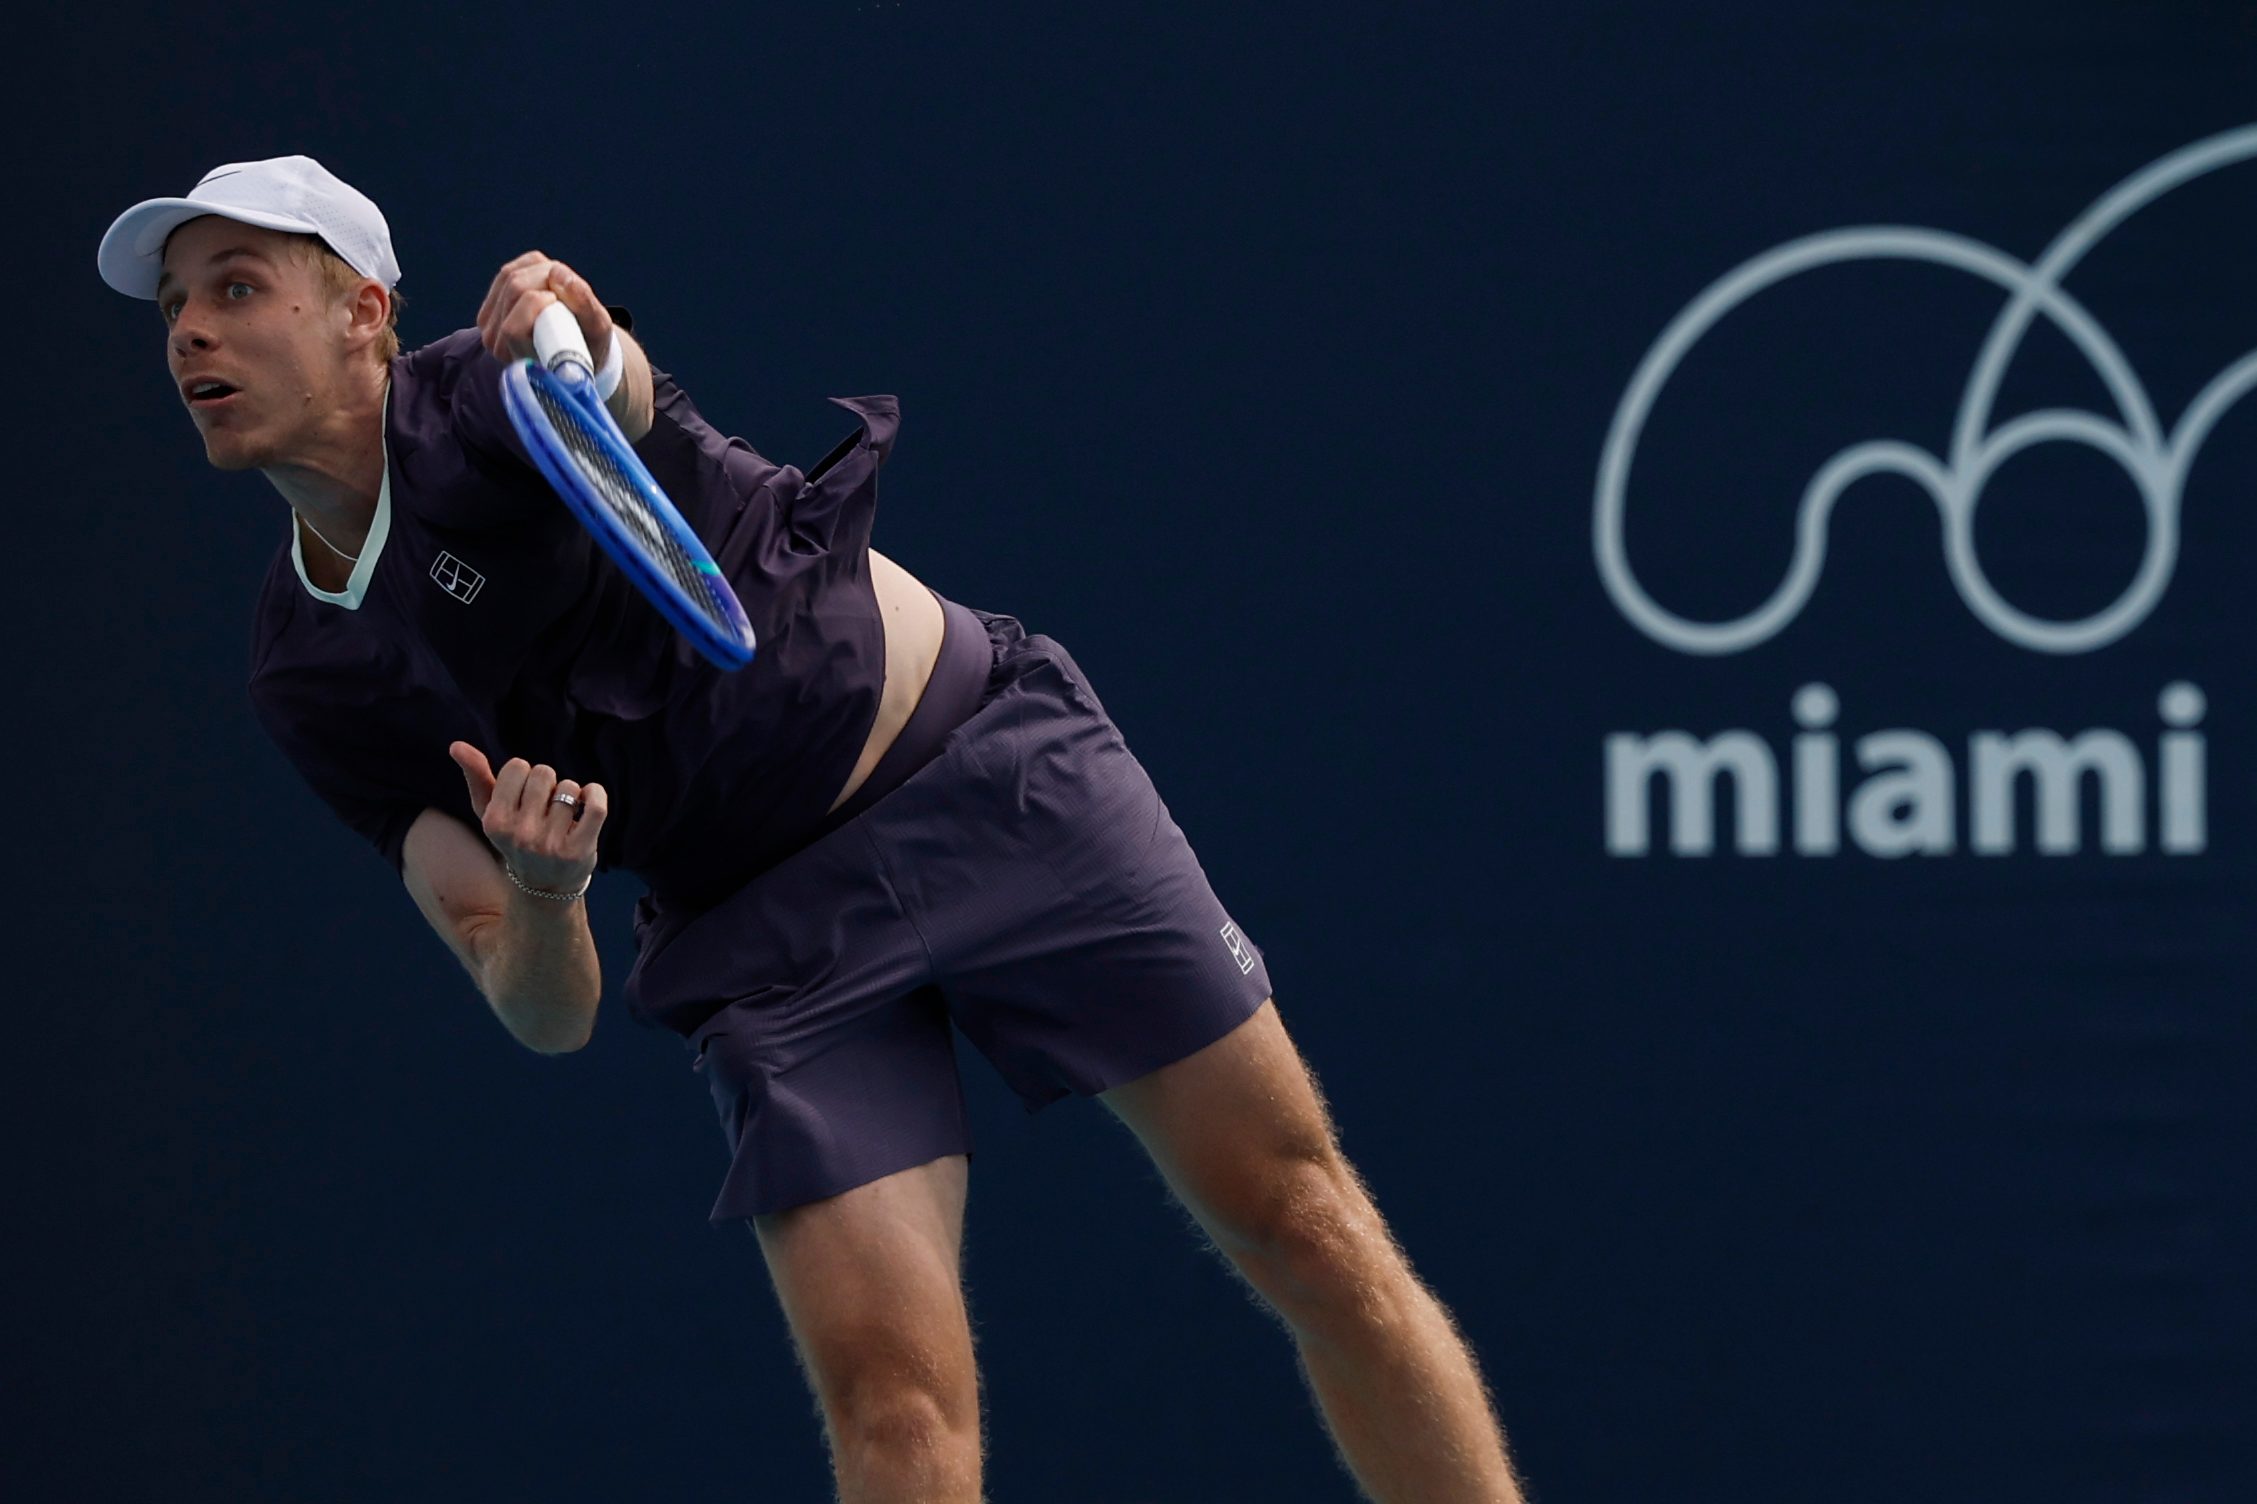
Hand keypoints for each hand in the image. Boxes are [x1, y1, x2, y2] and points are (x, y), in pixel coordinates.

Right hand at [450, 742, 608, 893]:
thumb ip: (476, 776)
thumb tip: (457, 745)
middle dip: (547, 784)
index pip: (518, 766)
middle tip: (544, 808)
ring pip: (569, 787)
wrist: (545, 886)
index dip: (525, 776)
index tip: (524, 796)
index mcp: (495, 821)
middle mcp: (520, 834)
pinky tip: (588, 801)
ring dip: (570, 795)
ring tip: (562, 817)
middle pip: (544, 773)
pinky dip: (596, 794)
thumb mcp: (491, 811)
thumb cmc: (516, 837)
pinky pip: (596, 805)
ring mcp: (551, 844)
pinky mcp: (580, 850)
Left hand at [474, 250, 612, 370]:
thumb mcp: (598, 328)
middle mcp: (496, 343)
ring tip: (560, 292)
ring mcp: (488, 323)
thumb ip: (583, 303)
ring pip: (509, 276)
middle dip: (545, 282)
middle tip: (566, 296)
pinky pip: (507, 271)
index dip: (541, 304)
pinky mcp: (491, 304)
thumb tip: (556, 272)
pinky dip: (532, 269)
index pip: (514, 328)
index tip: (565, 310)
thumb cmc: (589, 344)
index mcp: (519, 360)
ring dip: (540, 274)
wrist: (577, 350)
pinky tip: (546, 284)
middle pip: (514, 289)